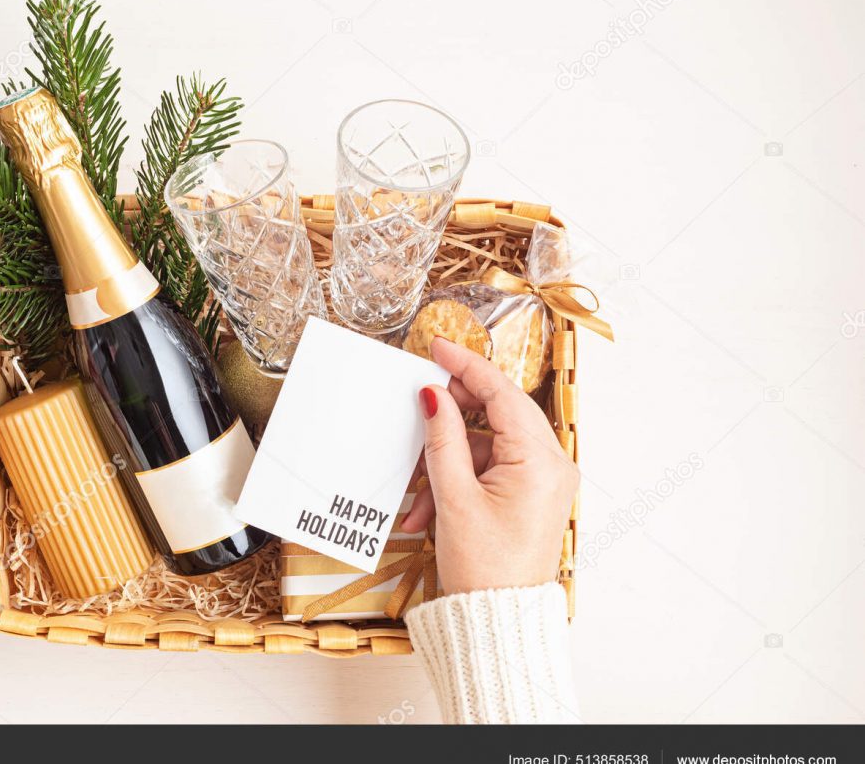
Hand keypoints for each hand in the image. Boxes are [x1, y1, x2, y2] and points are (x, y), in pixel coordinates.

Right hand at [402, 336, 577, 594]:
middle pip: (497, 414)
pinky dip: (458, 481)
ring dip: (447, 463)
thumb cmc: (484, 568)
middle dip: (451, 417)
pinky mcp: (531, 496)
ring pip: (487, 446)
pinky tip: (430, 510)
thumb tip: (432, 395)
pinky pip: (491, 471)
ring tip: (418, 495)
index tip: (438, 347)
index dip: (466, 366)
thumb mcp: (454, 496)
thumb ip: (442, 438)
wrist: (497, 622)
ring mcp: (543, 481)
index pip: (502, 393)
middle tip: (418, 408)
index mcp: (541, 459)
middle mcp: (551, 465)